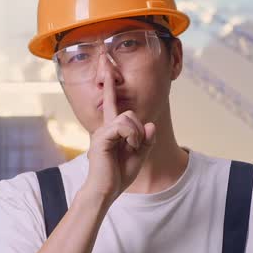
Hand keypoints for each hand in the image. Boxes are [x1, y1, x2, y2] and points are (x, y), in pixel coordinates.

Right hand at [83, 58, 155, 203]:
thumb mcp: (139, 157)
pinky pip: (124, 126)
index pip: (111, 102)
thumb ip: (146, 140)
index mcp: (112, 130)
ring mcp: (102, 132)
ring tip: (132, 149)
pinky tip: (129, 148)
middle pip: (130, 112)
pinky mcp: (102, 138)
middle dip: (140, 130)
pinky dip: (132, 137)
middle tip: (136, 148)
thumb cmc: (117, 176)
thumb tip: (150, 124)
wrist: (104, 191)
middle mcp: (105, 128)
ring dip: (137, 135)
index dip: (108, 83)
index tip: (105, 61)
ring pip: (129, 118)